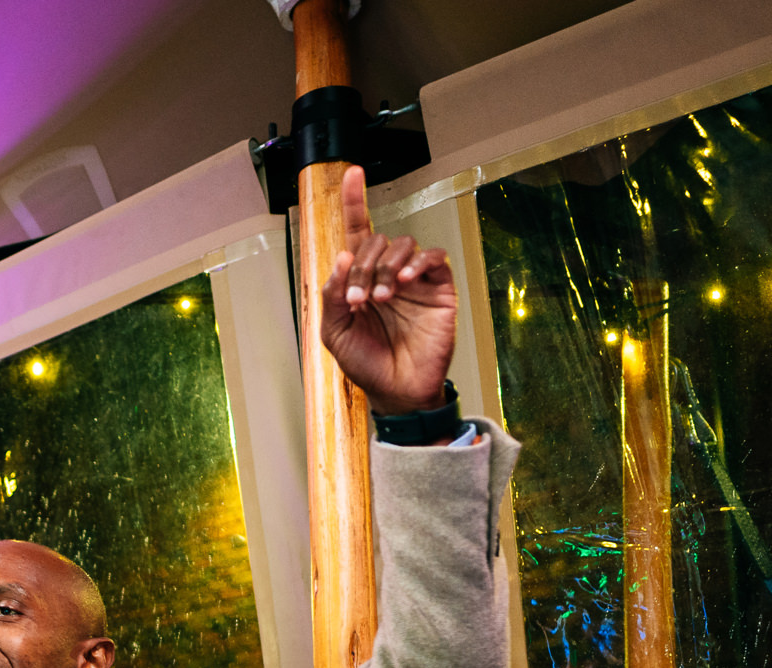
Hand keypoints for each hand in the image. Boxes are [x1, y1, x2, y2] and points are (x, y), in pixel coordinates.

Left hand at [320, 165, 457, 414]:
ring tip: (383, 298)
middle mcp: (386, 273)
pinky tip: (406, 281)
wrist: (396, 390)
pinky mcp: (439, 288)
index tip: (352, 173)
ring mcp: (414, 279)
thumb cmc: (365, 364)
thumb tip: (342, 257)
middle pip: (375, 241)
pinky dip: (418, 262)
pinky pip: (433, 257)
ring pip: (402, 245)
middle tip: (360, 299)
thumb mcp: (334, 332)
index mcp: (359, 280)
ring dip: (387, 267)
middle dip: (363, 265)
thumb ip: (332, 295)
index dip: (355, 202)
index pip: (357, 233)